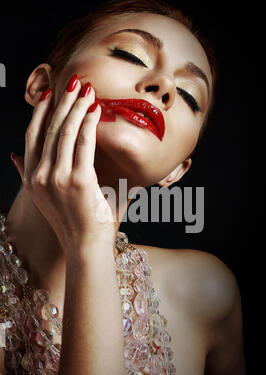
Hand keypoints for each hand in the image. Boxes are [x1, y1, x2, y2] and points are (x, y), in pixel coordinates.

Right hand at [12, 74, 114, 251]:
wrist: (84, 245)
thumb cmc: (71, 220)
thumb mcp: (44, 197)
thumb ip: (27, 175)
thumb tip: (14, 156)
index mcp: (31, 178)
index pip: (33, 137)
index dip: (41, 112)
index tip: (51, 94)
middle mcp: (40, 176)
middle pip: (49, 130)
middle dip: (62, 102)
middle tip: (74, 82)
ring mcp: (57, 178)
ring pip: (65, 132)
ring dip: (76, 107)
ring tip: (87, 90)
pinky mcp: (78, 180)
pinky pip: (82, 143)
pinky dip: (88, 122)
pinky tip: (95, 109)